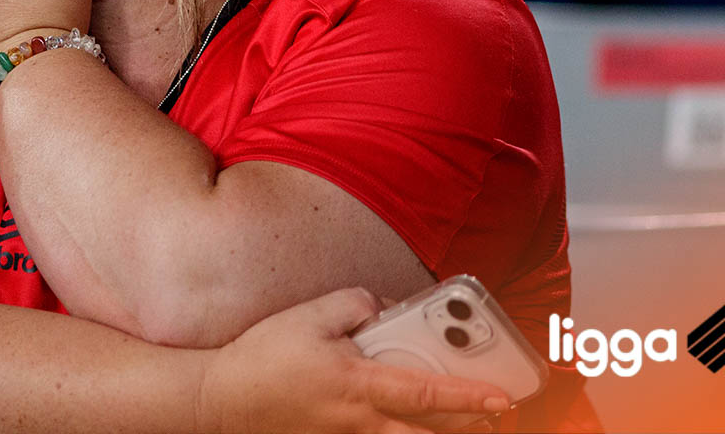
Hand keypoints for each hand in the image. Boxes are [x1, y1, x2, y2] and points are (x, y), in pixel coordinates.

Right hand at [196, 289, 509, 433]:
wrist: (224, 400)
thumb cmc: (265, 358)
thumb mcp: (310, 315)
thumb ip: (356, 304)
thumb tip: (383, 308)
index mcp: (358, 383)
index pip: (426, 392)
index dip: (468, 396)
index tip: (501, 395)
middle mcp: (361, 421)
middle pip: (430, 433)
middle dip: (470, 425)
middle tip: (500, 413)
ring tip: (470, 422)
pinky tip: (414, 426)